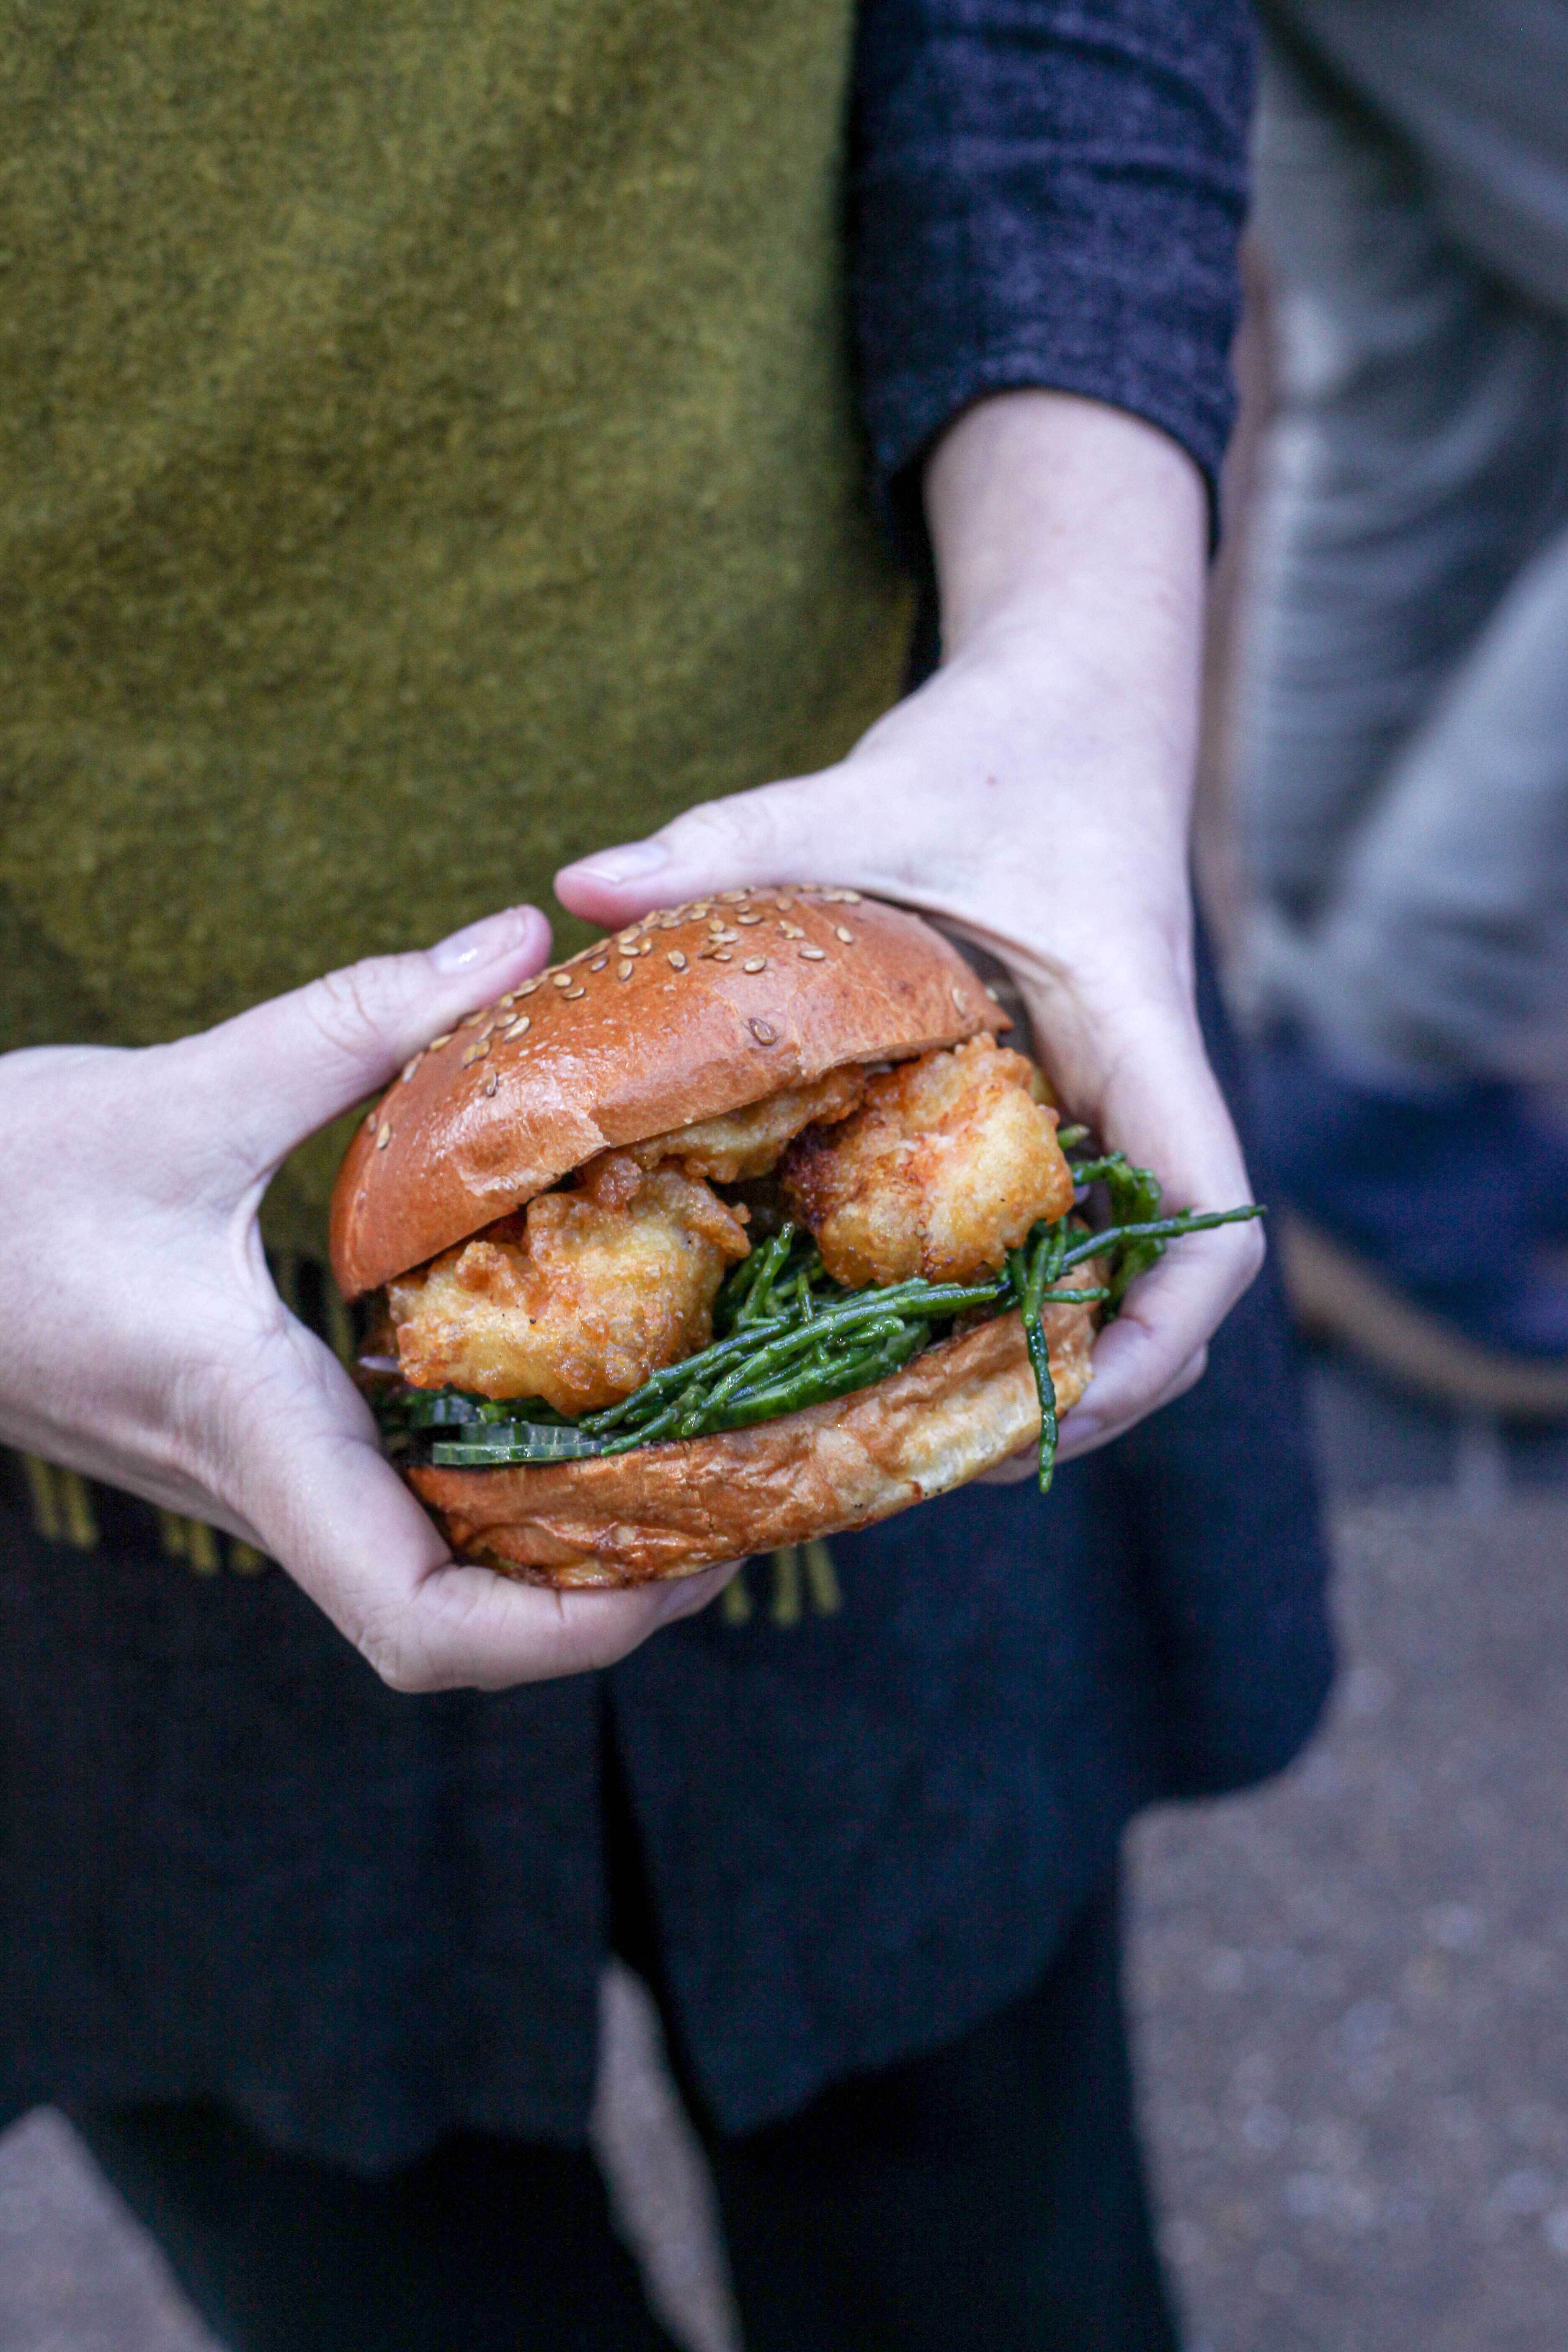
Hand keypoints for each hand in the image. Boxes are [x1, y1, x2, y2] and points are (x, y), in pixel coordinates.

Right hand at [0, 907, 735, 1690]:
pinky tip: (572, 1405)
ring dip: (561, 1551)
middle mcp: (267, 1482)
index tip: (689, 1572)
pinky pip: (397, 1504)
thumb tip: (514, 937)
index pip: (421, 1618)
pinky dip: (498, 1488)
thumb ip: (354, 1021)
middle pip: (455, 1626)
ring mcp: (262, 1470)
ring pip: (431, 1577)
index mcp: (253, 1430)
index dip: (567, 1635)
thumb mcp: (179, 1090)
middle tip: (739, 1504)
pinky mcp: (258, 1432)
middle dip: (605, 1602)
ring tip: (693, 1459)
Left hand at [558, 391, 1262, 1462]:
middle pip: (1162, 1291)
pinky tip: (889, 1332)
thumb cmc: (994, 755)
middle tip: (940, 1454)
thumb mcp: (863, 795)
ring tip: (908, 1428)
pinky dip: (998, 1298)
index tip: (1059, 1394)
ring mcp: (1103, 1114)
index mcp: (1133, 1033)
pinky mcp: (1058, 1113)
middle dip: (1077, 1386)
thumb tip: (570, 890)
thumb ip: (730, 842)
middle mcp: (1135, 1094)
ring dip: (1036, 1359)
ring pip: (1111, 1279)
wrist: (1070, 713)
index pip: (1210, 1215)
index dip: (1153, 1331)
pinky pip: (1053, 1232)